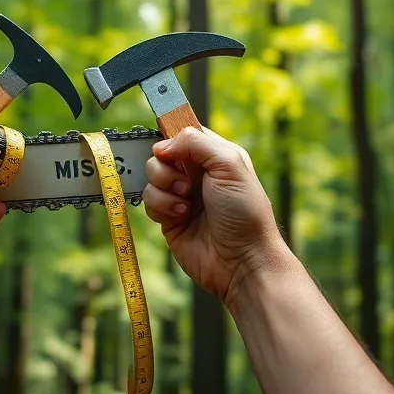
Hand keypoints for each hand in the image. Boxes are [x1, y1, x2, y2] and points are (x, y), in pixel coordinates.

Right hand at [142, 126, 284, 306]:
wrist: (241, 261)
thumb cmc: (245, 213)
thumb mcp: (230, 164)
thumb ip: (196, 143)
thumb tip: (162, 146)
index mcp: (214, 156)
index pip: (183, 133)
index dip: (171, 136)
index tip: (168, 146)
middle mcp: (196, 174)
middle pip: (160, 153)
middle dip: (165, 166)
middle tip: (184, 183)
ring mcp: (180, 195)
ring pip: (150, 176)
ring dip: (164, 188)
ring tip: (185, 203)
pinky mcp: (168, 217)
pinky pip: (148, 201)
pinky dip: (161, 206)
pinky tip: (180, 216)